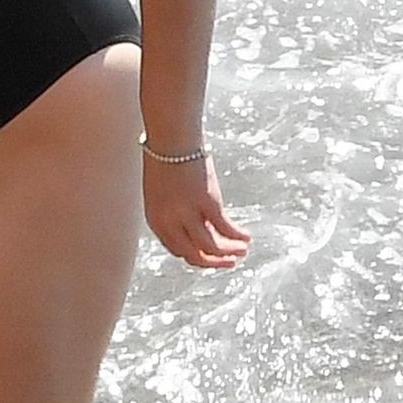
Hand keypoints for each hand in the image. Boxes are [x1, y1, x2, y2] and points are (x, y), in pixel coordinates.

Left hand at [142, 154, 251, 269]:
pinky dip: (237, 236)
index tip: (210, 256)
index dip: (196, 256)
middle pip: (193, 255)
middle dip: (213, 262)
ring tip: (242, 250)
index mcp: (156, 220)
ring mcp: (188, 213)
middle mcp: (169, 222)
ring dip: (229, 252)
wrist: (172, 140)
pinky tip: (246, 237)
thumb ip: (176, 213)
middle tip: (230, 262)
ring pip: (210, 247)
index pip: (176, 250)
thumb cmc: (165, 161)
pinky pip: (225, 228)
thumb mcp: (163, 194)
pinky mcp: (207, 203)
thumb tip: (198, 225)